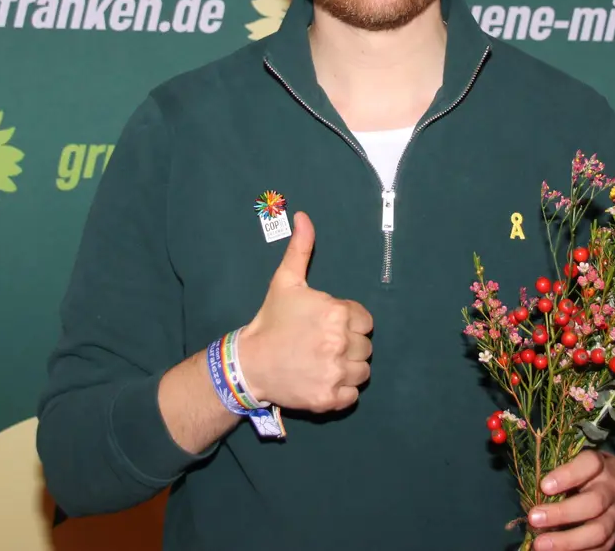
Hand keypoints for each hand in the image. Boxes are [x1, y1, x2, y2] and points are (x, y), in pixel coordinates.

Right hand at [236, 211, 373, 412]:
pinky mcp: (329, 398)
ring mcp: (335, 373)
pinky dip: (341, 392)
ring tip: (322, 363)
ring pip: (362, 371)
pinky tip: (321, 380)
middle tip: (320, 346)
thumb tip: (304, 216)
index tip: (326, 327)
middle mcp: (340, 343)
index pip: (365, 321)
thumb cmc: (271, 320)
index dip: (348, 323)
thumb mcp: (285, 282)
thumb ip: (301, 249)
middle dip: (348, 346)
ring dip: (347, 369)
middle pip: (365, 346)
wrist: (249, 363)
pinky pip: (353, 396)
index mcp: (337, 313)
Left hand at [526, 450, 614, 550]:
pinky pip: (600, 548)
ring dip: (567, 541)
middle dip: (563, 513)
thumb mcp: (571, 463)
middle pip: (594, 502)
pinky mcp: (613, 535)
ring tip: (539, 545)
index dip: (567, 475)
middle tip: (534, 518)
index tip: (544, 486)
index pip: (589, 465)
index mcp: (599, 466)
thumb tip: (528, 491)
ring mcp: (614, 515)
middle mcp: (610, 490)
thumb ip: (554, 471)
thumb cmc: (581, 474)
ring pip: (598, 531)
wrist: (614, 487)